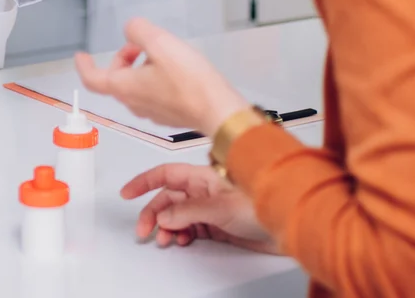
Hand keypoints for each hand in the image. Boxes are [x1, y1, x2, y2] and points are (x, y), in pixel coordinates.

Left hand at [75, 17, 249, 135]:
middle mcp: (134, 103)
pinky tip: (174, 70)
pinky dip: (154, 79)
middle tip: (139, 44)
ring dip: (140, 68)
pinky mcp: (170, 116)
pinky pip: (153, 95)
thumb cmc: (188, 79)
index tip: (81, 56)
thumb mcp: (160, 42)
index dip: (84, 66)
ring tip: (160, 53)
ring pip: (135, 87)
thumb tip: (131, 31)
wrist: (218, 110)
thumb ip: (138, 31)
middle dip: (123, 59)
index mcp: (124, 87)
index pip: (93, 79)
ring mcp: (152, 113)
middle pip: (116, 80)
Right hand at [123, 163, 278, 253]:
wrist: (286, 225)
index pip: (165, 174)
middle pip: (167, 199)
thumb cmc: (263, 204)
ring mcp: (209, 207)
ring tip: (166, 239)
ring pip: (177, 216)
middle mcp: (204, 190)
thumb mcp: (220, 207)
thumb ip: (189, 211)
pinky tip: (183, 240)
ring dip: (168, 228)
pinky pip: (189, 228)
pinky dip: (182, 235)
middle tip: (144, 231)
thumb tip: (164, 215)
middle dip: (153, 214)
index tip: (127, 193)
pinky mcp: (216, 224)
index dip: (144, 182)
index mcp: (202, 176)